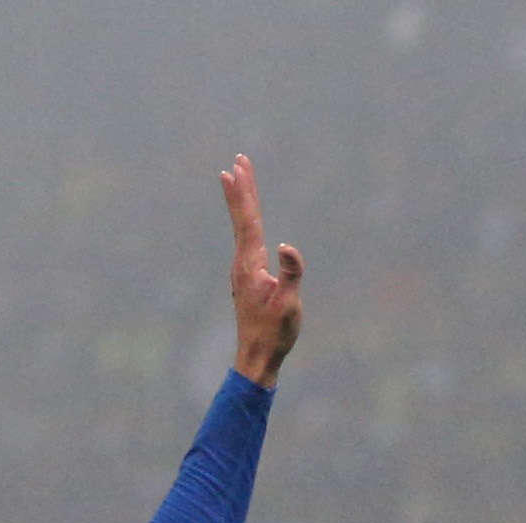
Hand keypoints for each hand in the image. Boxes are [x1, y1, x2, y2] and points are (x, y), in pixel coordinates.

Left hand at [220, 154, 302, 387]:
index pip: (248, 222)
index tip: (234, 170)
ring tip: (239, 182)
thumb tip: (288, 247)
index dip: (243, 195)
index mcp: (250, 264)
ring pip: (242, 228)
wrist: (256, 356)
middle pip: (242, 218)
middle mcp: (241, 263)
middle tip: (238, 162)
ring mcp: (242, 270)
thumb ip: (291, 274)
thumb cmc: (275, 332)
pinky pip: (246, 241)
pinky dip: (246, 222)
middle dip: (241, 189)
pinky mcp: (246, 278)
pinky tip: (248, 222)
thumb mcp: (289, 304)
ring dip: (242, 203)